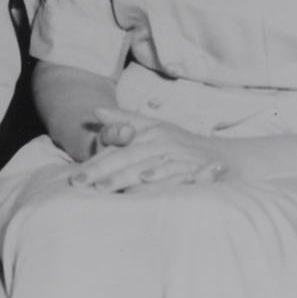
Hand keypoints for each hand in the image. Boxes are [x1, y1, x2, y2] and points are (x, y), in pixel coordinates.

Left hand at [70, 107, 230, 192]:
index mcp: (146, 134)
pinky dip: (160, 173)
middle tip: (79, 182)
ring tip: (102, 186)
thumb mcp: (153, 127)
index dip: (94, 162)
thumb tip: (96, 111)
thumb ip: (124, 120)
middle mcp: (158, 143)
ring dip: (124, 176)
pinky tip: (145, 179)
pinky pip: (173, 170)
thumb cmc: (180, 142)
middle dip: (101, 171)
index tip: (74, 175)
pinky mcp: (192, 166)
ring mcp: (175, 155)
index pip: (115, 150)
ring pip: (144, 166)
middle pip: (124, 158)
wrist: (222, 156)